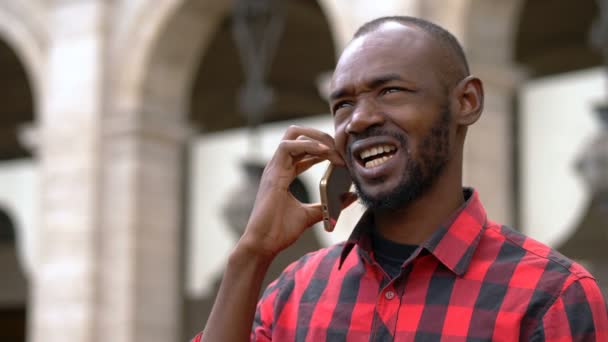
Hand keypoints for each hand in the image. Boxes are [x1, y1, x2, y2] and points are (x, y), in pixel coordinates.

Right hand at [236, 125, 344, 259]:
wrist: (263, 244)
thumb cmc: (279, 231)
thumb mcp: (310, 215)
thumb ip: (327, 206)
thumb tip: (349, 197)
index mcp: (284, 173)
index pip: (302, 149)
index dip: (322, 148)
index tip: (341, 156)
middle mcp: (278, 167)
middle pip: (297, 135)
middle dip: (320, 135)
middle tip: (339, 148)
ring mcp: (274, 168)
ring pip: (293, 135)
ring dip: (317, 138)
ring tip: (335, 151)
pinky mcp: (273, 174)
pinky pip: (287, 147)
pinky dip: (308, 145)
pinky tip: (324, 153)